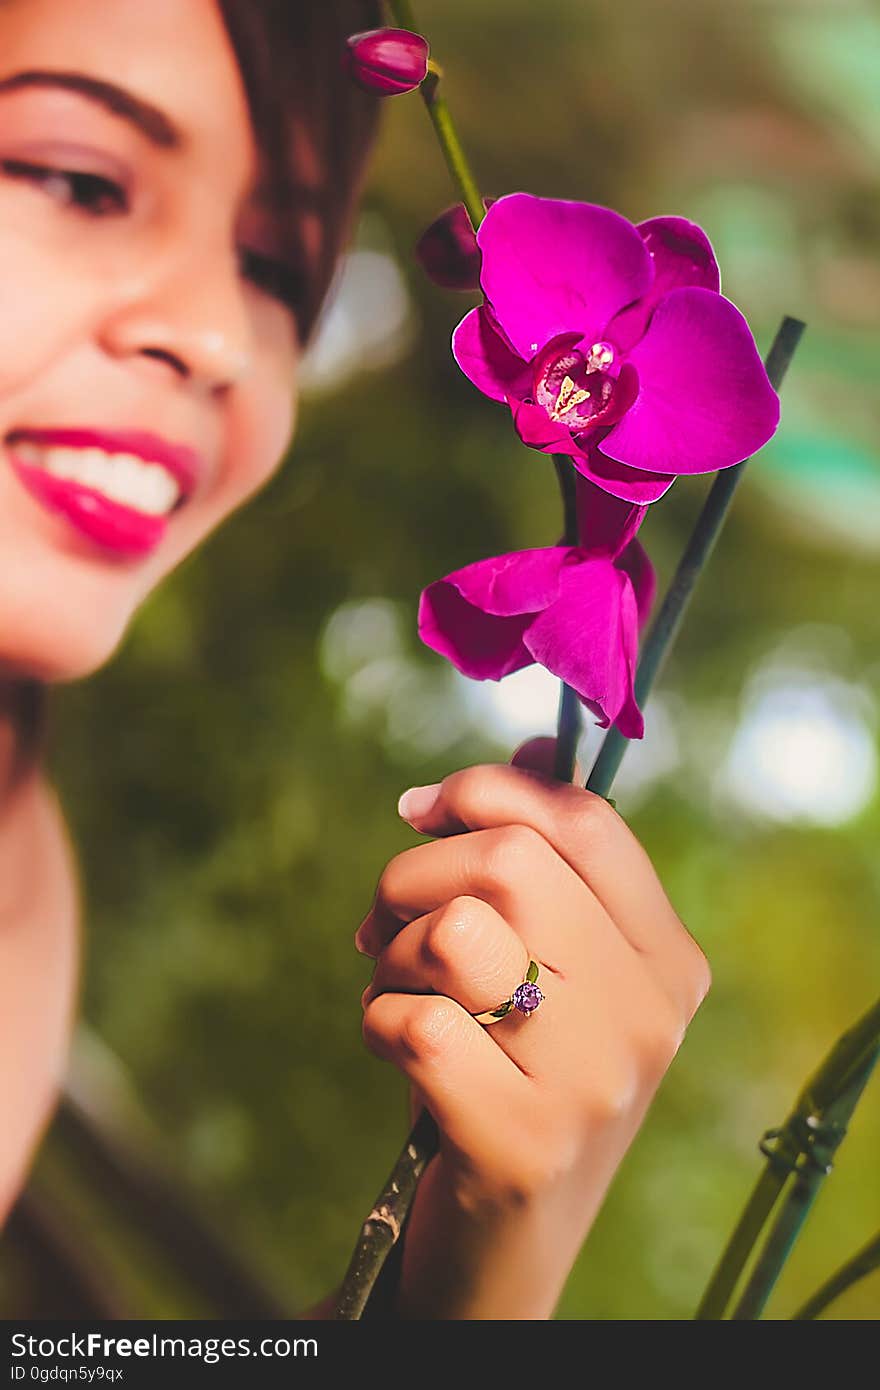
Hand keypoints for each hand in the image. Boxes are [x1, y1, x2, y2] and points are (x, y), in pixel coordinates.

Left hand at [358, 737, 709, 1319]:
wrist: (501, 1244)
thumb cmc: (512, 1075)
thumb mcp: (550, 967)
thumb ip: (545, 858)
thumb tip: (529, 742)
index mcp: (668, 958)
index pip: (584, 819)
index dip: (486, 789)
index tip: (422, 811)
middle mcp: (651, 1016)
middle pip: (506, 861)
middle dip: (412, 875)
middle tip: (387, 925)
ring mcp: (595, 1085)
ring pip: (454, 933)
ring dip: (392, 955)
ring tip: (397, 992)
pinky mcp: (523, 1145)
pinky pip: (410, 1024)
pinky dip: (376, 1025)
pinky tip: (398, 1055)